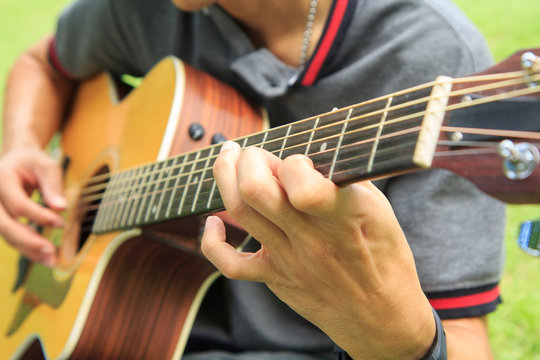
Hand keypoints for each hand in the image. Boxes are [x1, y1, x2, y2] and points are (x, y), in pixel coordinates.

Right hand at [0, 147, 65, 265]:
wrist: (17, 160)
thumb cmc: (33, 162)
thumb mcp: (47, 166)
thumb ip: (53, 185)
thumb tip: (61, 208)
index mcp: (2, 178)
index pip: (18, 204)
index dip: (39, 216)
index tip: (60, 223)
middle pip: (4, 225)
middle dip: (27, 240)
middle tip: (50, 251)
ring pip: (5, 235)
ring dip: (28, 250)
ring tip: (50, 260)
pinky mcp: (1, 220)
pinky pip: (10, 237)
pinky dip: (27, 247)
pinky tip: (43, 256)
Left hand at [201, 141, 434, 358]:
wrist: (382, 317)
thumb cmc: (385, 258)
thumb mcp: (382, 210)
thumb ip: (346, 178)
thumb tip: (318, 145)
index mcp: (345, 214)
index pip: (300, 181)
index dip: (291, 162)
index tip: (297, 161)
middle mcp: (312, 236)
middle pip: (256, 189)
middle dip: (246, 158)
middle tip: (252, 153)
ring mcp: (289, 259)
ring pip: (240, 211)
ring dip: (226, 177)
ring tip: (229, 160)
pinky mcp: (275, 278)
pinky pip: (229, 263)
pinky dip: (212, 240)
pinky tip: (214, 222)